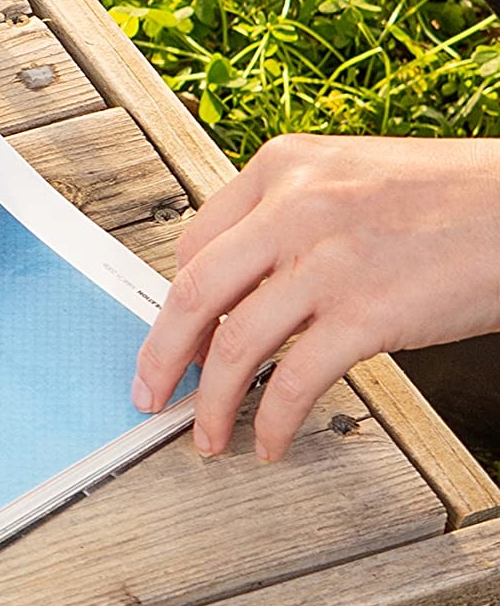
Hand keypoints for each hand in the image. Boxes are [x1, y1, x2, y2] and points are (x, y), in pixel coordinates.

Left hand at [131, 135, 499, 459]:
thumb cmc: (455, 198)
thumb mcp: (353, 180)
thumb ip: (295, 216)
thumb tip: (247, 280)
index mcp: (281, 166)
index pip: (195, 242)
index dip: (175, 302)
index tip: (171, 336)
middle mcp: (292, 207)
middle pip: (192, 292)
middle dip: (161, 355)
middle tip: (150, 392)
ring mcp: (327, 261)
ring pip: (232, 341)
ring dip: (211, 400)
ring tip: (208, 435)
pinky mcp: (367, 313)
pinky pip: (294, 378)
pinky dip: (273, 418)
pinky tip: (271, 439)